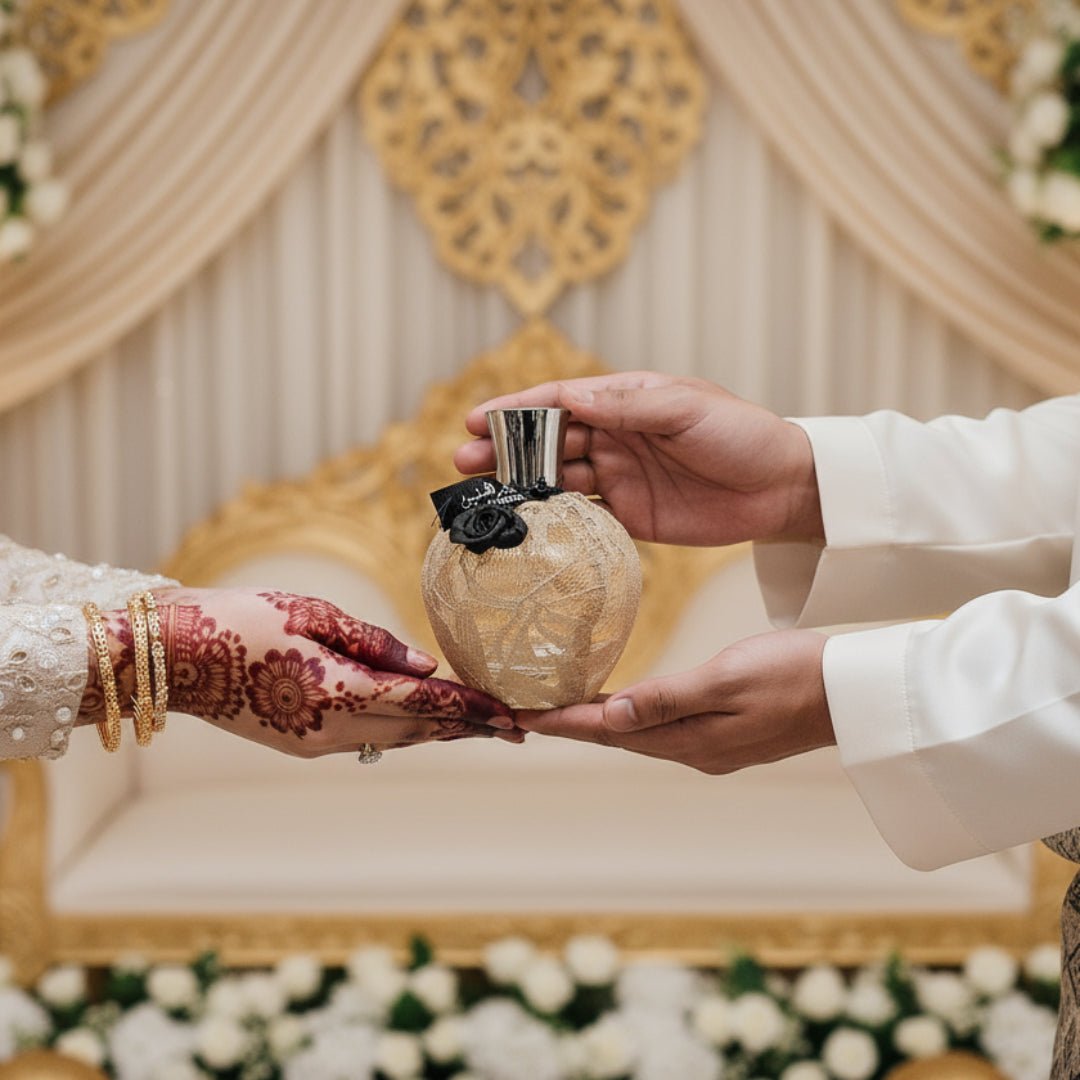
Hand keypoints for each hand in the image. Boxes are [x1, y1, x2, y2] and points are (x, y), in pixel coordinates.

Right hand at [78, 587, 519, 756]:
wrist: (176, 658)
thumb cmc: (240, 619)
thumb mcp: (311, 613)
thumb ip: (373, 641)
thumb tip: (427, 665)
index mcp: (341, 691)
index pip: (426, 703)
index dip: (474, 711)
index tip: (513, 718)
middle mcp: (335, 728)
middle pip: (420, 730)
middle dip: (469, 729)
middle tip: (516, 730)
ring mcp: (317, 743)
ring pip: (397, 739)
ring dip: (440, 733)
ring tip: (481, 728)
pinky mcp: (303, 745)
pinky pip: (370, 740)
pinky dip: (405, 731)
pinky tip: (423, 722)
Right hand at [455, 373, 823, 546]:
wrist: (783, 488)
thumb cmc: (741, 434)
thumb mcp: (686, 408)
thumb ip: (628, 407)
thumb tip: (571, 399)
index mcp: (626, 400)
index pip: (559, 401)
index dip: (515, 410)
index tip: (476, 420)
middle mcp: (616, 436)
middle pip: (547, 441)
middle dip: (504, 449)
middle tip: (462, 461)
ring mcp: (620, 476)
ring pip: (557, 479)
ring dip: (519, 485)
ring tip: (481, 494)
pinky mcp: (630, 516)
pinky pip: (582, 516)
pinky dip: (552, 519)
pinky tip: (522, 523)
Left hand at [515, 630, 831, 774]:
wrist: (855, 691)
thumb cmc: (795, 673)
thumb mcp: (728, 678)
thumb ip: (669, 698)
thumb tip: (612, 715)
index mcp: (691, 739)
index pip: (609, 732)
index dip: (561, 723)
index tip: (517, 718)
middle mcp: (695, 750)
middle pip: (617, 738)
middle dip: (570, 726)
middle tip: (524, 713)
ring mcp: (712, 745)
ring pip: (638, 734)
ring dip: (598, 723)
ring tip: (560, 709)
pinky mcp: (727, 735)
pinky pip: (662, 729)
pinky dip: (632, 718)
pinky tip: (623, 706)